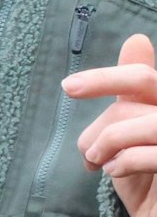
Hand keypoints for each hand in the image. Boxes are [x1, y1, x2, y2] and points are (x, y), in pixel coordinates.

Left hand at [66, 34, 156, 216]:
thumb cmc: (143, 176)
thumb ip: (129, 95)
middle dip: (104, 115)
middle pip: (144, 89)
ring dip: (111, 141)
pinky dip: (126, 161)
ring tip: (99, 162)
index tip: (67, 88)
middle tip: (86, 150)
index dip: (105, 78)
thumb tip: (137, 40)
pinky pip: (154, 154)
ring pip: (147, 121)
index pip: (143, 77)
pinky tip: (115, 172)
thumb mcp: (127, 133)